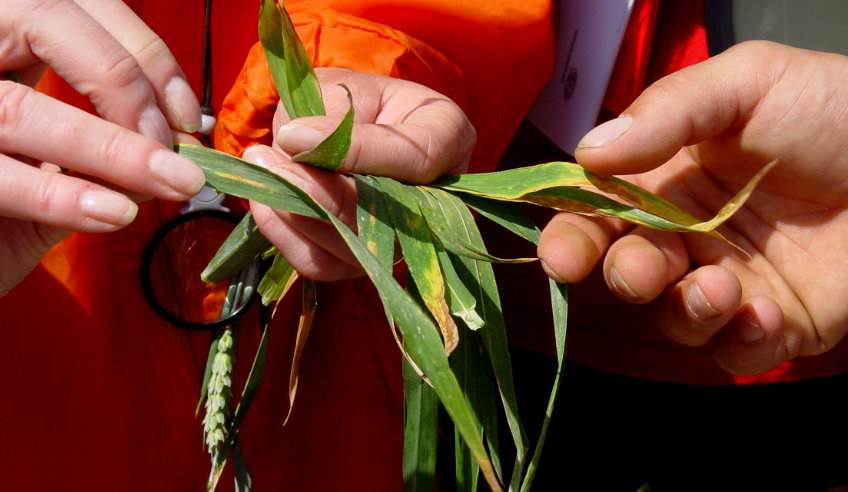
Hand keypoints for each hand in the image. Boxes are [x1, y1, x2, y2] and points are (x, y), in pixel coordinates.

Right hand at [0, 0, 204, 295]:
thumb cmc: (5, 211)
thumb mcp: (60, 163)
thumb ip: (110, 142)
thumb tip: (181, 143)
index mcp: (1, 36)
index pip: (78, 8)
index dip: (144, 53)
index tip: (189, 116)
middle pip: (46, 26)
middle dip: (130, 90)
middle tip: (183, 156)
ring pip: (22, 108)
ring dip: (111, 149)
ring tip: (171, 184)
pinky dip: (61, 196)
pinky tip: (115, 214)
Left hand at [244, 68, 474, 280]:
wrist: (336, 127)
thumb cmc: (348, 99)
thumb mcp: (343, 87)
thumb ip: (330, 113)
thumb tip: (297, 144)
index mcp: (447, 136)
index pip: (416, 157)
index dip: (359, 152)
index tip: (294, 134)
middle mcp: (436, 199)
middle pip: (387, 217)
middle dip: (321, 193)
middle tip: (269, 162)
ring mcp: (401, 239)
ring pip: (352, 247)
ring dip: (297, 214)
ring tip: (261, 169)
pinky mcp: (360, 262)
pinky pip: (323, 263)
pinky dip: (286, 236)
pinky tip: (265, 203)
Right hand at [538, 41, 847, 374]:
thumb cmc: (833, 109)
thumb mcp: (748, 83)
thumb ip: (668, 111)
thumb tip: (588, 154)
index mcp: (666, 179)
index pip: (599, 213)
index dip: (572, 236)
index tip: (562, 255)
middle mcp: (688, 235)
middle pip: (627, 270)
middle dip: (626, 275)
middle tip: (647, 267)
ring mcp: (730, 281)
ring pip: (675, 317)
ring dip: (685, 309)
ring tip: (722, 288)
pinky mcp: (775, 323)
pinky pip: (735, 351)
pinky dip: (739, 341)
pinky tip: (762, 313)